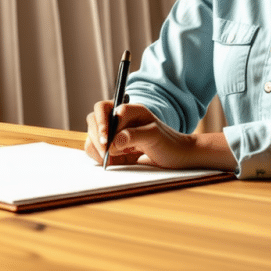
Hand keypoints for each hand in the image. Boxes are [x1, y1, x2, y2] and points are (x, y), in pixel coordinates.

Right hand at [84, 101, 236, 170]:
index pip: (105, 109)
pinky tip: (113, 161)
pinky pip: (96, 148)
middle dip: (96, 136)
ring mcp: (115, 133)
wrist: (178, 157)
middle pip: (94, 119)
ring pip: (92, 135)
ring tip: (111, 159)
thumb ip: (134, 136)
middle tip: (106, 154)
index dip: (102, 124)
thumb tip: (113, 142)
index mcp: (130, 111)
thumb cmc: (170, 144)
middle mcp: (120, 119)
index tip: (106, 142)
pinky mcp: (114, 147)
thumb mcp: (154, 137)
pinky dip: (99, 156)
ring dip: (96, 147)